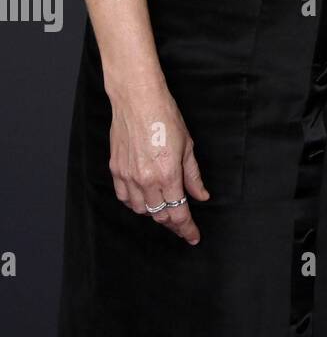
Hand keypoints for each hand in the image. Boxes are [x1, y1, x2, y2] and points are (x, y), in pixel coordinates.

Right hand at [108, 81, 207, 243]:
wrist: (137, 100)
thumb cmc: (165, 117)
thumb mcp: (187, 146)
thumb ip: (193, 176)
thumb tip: (201, 196)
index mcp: (167, 174)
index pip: (178, 212)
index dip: (187, 228)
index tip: (193, 236)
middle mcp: (145, 180)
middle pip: (160, 215)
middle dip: (173, 223)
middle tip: (183, 226)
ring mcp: (127, 176)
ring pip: (141, 210)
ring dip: (155, 214)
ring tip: (166, 211)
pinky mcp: (115, 170)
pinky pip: (125, 198)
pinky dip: (136, 203)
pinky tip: (145, 200)